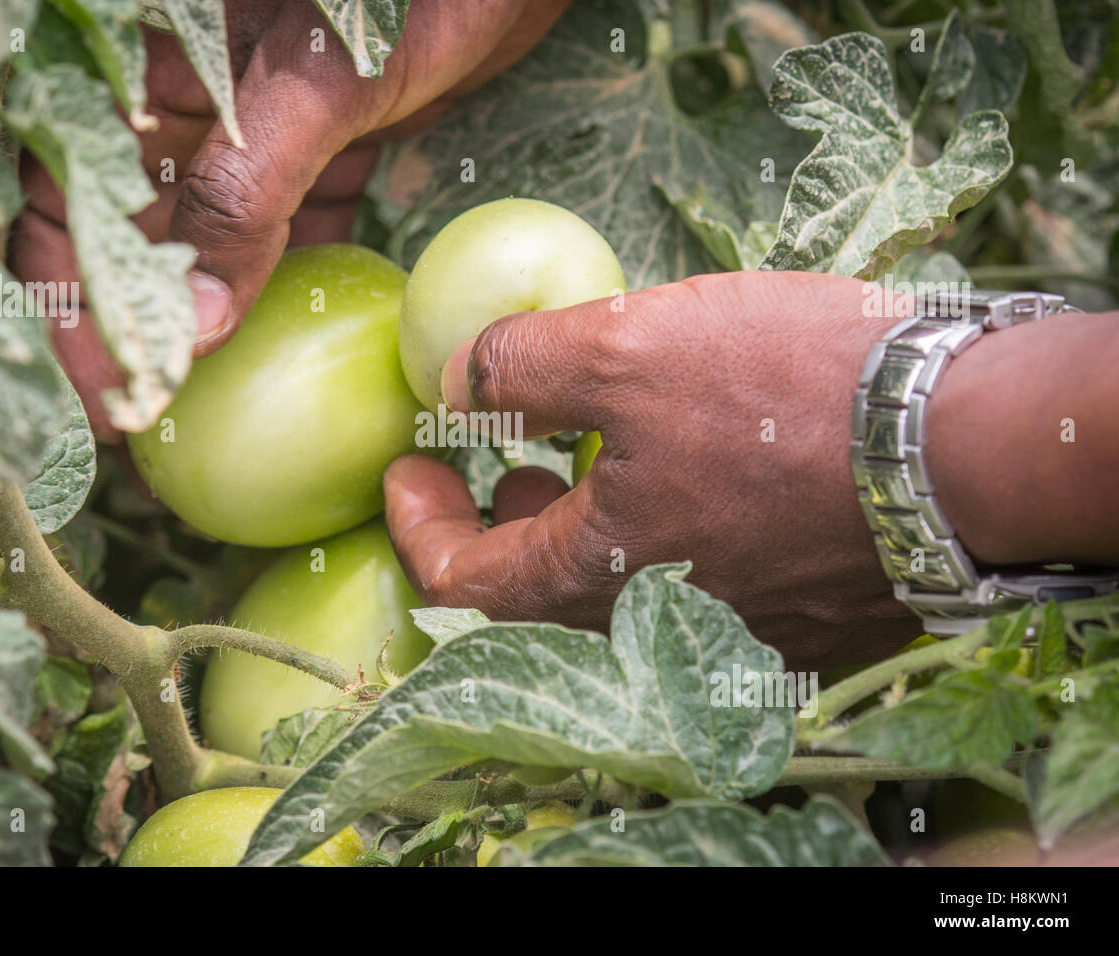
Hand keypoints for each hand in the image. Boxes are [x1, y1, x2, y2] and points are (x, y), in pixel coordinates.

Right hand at [10, 0, 570, 437]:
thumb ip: (244, 192)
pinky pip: (285, 225)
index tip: (95, 392)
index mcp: (141, 60)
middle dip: (130, 326)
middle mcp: (183, 96)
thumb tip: (189, 324)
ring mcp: (254, 122)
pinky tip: (278, 347)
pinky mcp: (323, 139)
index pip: (66, 192)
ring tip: (199, 408)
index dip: (63, 298)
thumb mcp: (314, 79)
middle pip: (129, 228)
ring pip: (205, 237)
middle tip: (144, 426)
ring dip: (201, 319)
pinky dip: (281, 284)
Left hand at [383, 271, 1118, 668]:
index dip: (416, 521)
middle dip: (494, 523)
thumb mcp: (629, 347)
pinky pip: (686, 591)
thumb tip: (457, 381)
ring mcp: (726, 642)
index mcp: (592, 586)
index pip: (459, 581)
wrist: (967, 451)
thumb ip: (520, 368)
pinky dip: (650, 538)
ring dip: (572, 527)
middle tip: (489, 460)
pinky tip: (677, 473)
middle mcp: (652, 639)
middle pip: (533, 597)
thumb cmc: (790, 398)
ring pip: (611, 595)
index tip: (405, 465)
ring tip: (574, 457)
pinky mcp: (792, 627)